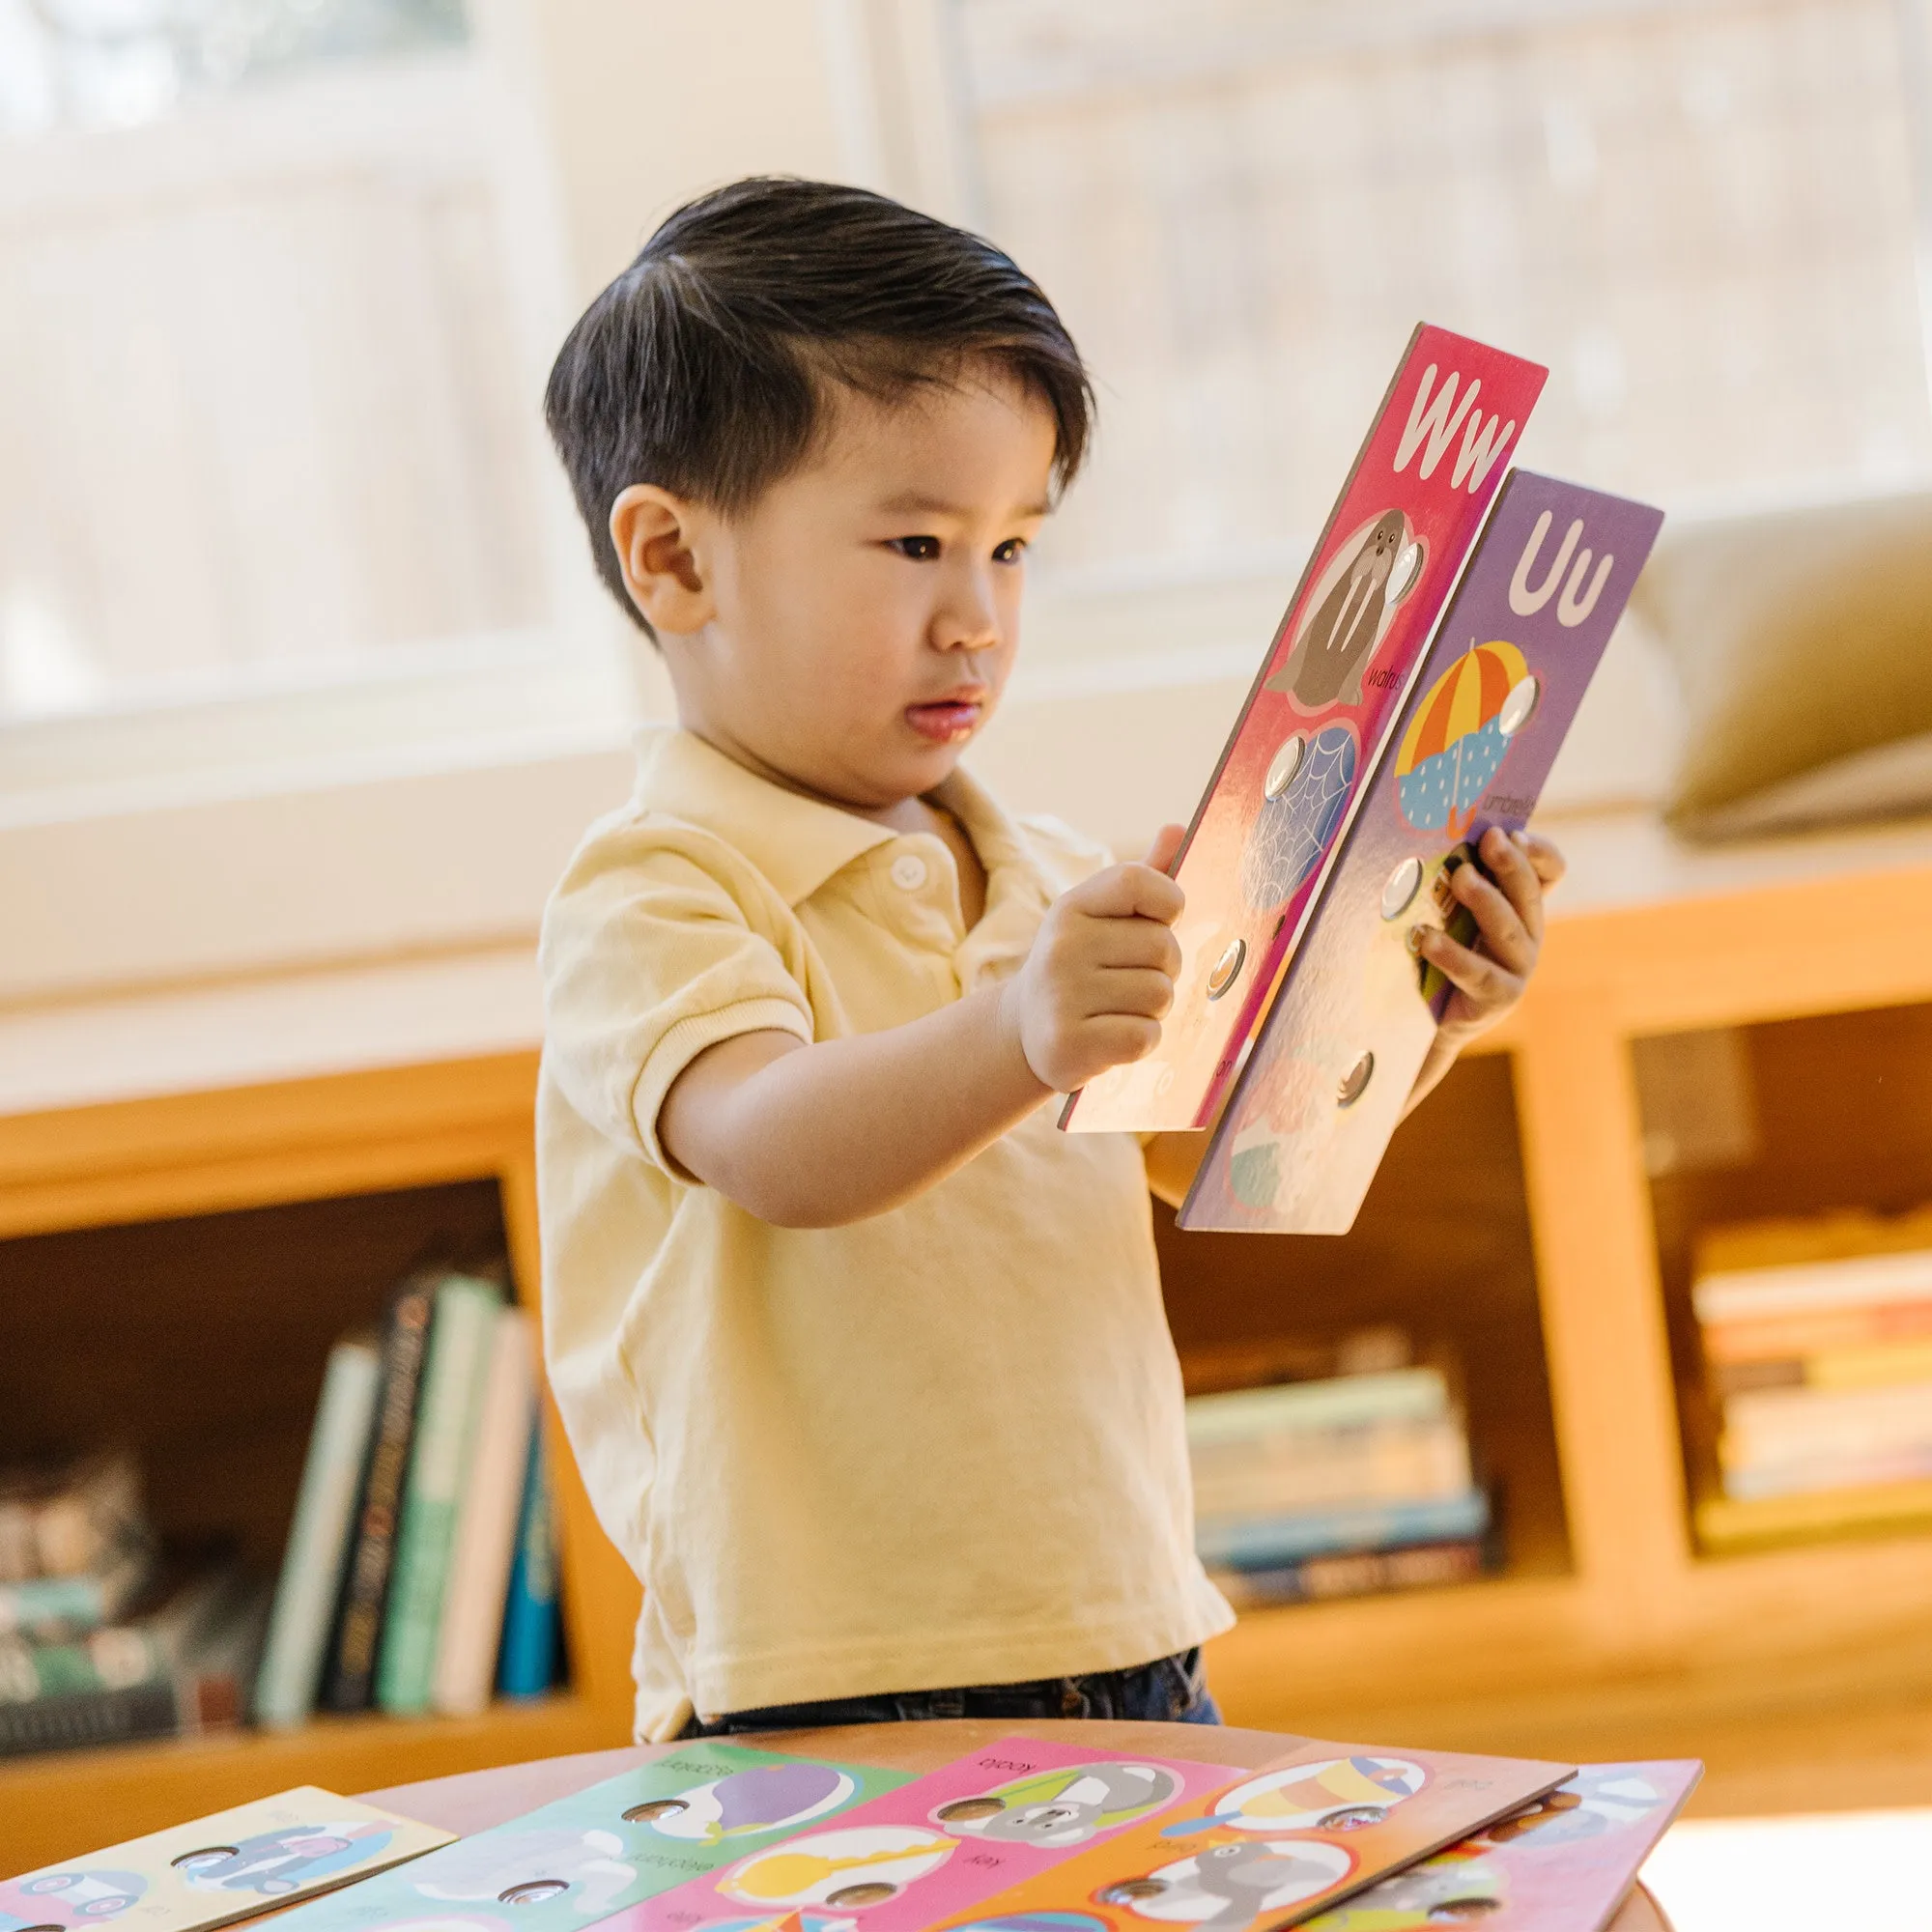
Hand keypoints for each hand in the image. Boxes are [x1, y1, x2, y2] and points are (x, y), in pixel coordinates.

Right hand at [1002, 825, 1186, 1092]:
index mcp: (1072, 907)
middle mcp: (1061, 946)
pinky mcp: (1068, 1044)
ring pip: (1159, 995)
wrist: (1024, 1029)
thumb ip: (1143, 878)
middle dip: (1165, 969)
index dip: (1168, 903)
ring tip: (1120, 1008)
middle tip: (1134, 979)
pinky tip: (1113, 1035)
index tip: (1161, 922)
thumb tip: (1178, 828)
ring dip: (1153, 1009)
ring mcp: (1061, 996)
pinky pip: (1143, 1037)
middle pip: (1164, 948)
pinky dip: (1142, 1041)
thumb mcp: (1100, 919)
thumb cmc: (1081, 966)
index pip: (1139, 881)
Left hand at [1413, 827, 1564, 1041]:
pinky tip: (1426, 938)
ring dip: (1487, 900)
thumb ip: (1453, 878)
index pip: (1549, 871)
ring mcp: (1518, 967)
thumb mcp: (1452, 911)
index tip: (1512, 832)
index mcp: (1521, 906)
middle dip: (1511, 864)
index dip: (1539, 851)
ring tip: (1461, 878)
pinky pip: (1479, 973)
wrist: (1433, 1019)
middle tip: (1489, 839)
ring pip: (1508, 929)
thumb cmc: (1441, 953)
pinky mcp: (1499, 997)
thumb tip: (1428, 836)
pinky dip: (1453, 955)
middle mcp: (1528, 933)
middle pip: (1529, 894)